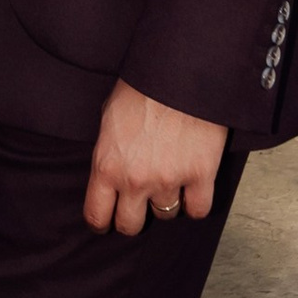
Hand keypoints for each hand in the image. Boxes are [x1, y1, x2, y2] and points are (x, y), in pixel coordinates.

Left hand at [85, 81, 227, 236]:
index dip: (102, 222)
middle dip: (134, 217)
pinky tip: (193, 189)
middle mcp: (135, 180)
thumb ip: (108, 152)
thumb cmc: (141, 88)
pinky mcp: (200, 175)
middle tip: (140, 205)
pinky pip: (198, 209)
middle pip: (131, 225)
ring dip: (167, 202)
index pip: (97, 215)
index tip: (107, 222)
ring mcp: (169, 180)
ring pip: (166, 215)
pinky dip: (196, 203)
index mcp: (107, 166)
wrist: (178, 72)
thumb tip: (110, 171)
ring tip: (169, 181)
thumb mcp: (108, 119)